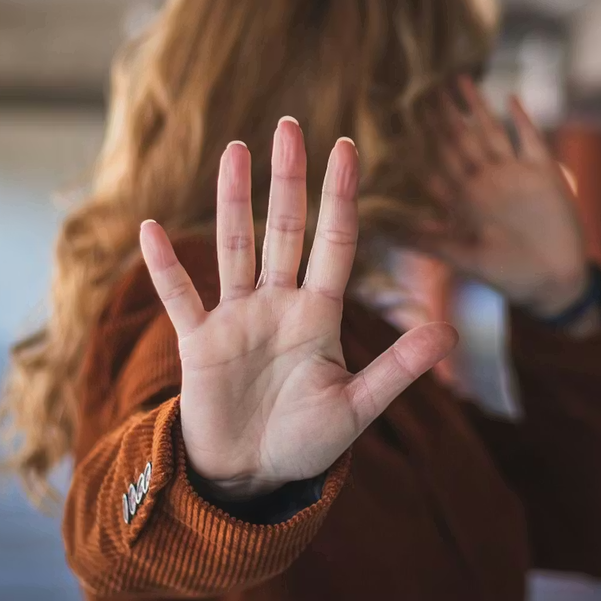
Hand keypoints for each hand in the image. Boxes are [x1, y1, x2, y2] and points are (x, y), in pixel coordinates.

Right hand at [139, 118, 457, 500]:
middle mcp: (279, 304)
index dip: (340, 196)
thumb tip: (449, 332)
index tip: (346, 147)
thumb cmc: (307, 441)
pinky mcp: (200, 342)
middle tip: (290, 125)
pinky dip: (165, 266)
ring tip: (234, 149)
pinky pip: (180, 297)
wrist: (253, 476)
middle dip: (288, 178)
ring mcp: (238, 318)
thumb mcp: (358, 408)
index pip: (335, 241)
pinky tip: (151, 228)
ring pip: (235, 246)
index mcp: (320, 314)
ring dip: (232, 200)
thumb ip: (398, 369)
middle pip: (285, 228)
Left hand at [419, 77, 589, 317]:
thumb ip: (428, 241)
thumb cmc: (507, 274)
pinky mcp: (544, 174)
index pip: (438, 161)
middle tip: (425, 84)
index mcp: (465, 199)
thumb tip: (382, 234)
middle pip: (462, 139)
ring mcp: (515, 174)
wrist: (554, 281)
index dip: (422, 140)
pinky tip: (511, 99)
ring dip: (477, 108)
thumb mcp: (462, 258)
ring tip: (460, 80)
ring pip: (492, 132)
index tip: (402, 115)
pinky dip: (523, 120)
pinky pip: (531, 140)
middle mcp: (487, 181)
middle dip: (444, 114)